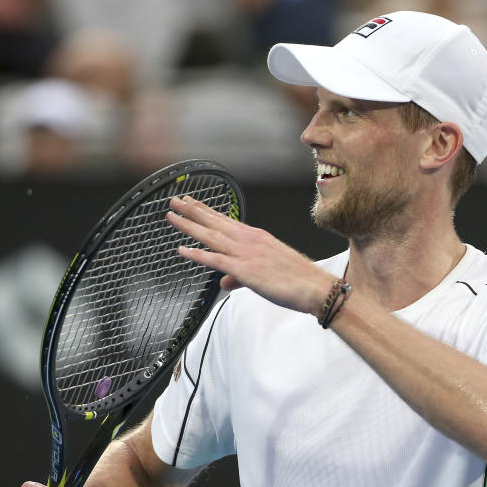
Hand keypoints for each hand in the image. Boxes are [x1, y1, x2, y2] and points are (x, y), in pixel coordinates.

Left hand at [166, 196, 335, 315]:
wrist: (315, 287)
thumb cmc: (297, 279)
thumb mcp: (265, 273)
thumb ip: (238, 277)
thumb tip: (223, 282)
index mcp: (256, 236)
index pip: (226, 220)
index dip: (207, 211)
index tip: (192, 202)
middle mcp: (249, 240)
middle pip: (215, 222)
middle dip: (192, 210)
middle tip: (175, 199)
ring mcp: (246, 253)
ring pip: (211, 236)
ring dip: (189, 225)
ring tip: (172, 215)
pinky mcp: (245, 269)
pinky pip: (216, 260)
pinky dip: (197, 254)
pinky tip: (182, 249)